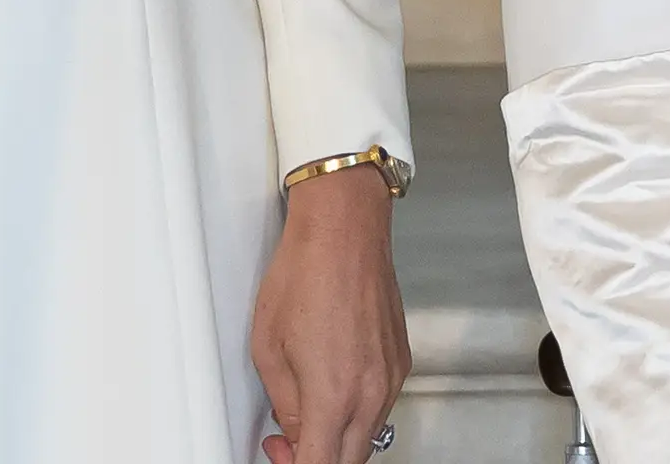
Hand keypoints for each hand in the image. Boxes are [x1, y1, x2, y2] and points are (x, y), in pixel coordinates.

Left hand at [252, 168, 411, 463]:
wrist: (344, 230)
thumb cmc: (305, 274)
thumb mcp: (269, 349)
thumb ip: (285, 404)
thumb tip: (295, 430)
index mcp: (335, 395)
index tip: (279, 454)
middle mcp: (372, 391)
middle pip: (349, 462)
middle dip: (315, 459)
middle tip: (286, 443)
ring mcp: (391, 376)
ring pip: (367, 437)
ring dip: (337, 439)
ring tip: (306, 413)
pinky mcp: (400, 359)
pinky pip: (379, 406)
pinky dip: (355, 413)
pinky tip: (331, 391)